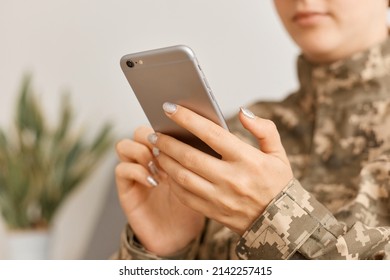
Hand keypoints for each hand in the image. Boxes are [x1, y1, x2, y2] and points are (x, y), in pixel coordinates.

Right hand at [115, 126, 204, 255]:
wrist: (181, 235)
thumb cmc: (194, 204)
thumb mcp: (203, 177)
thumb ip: (199, 156)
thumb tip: (204, 131)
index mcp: (168, 151)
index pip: (160, 125)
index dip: (166, 123)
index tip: (181, 128)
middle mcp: (149, 159)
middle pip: (141, 132)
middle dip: (153, 137)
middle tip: (168, 149)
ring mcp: (135, 172)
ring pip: (124, 145)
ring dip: (142, 152)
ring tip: (159, 166)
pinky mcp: (126, 188)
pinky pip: (122, 169)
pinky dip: (137, 171)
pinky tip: (153, 182)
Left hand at [149, 103, 292, 234]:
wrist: (280, 223)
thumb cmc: (276, 184)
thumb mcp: (278, 154)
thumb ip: (264, 129)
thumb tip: (242, 112)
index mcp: (247, 160)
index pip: (211, 134)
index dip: (188, 118)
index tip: (170, 108)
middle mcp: (231, 179)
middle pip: (189, 156)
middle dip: (167, 142)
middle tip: (154, 133)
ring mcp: (220, 197)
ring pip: (182, 177)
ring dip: (165, 161)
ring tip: (156, 150)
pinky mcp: (212, 211)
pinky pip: (184, 196)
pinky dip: (172, 182)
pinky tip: (167, 171)